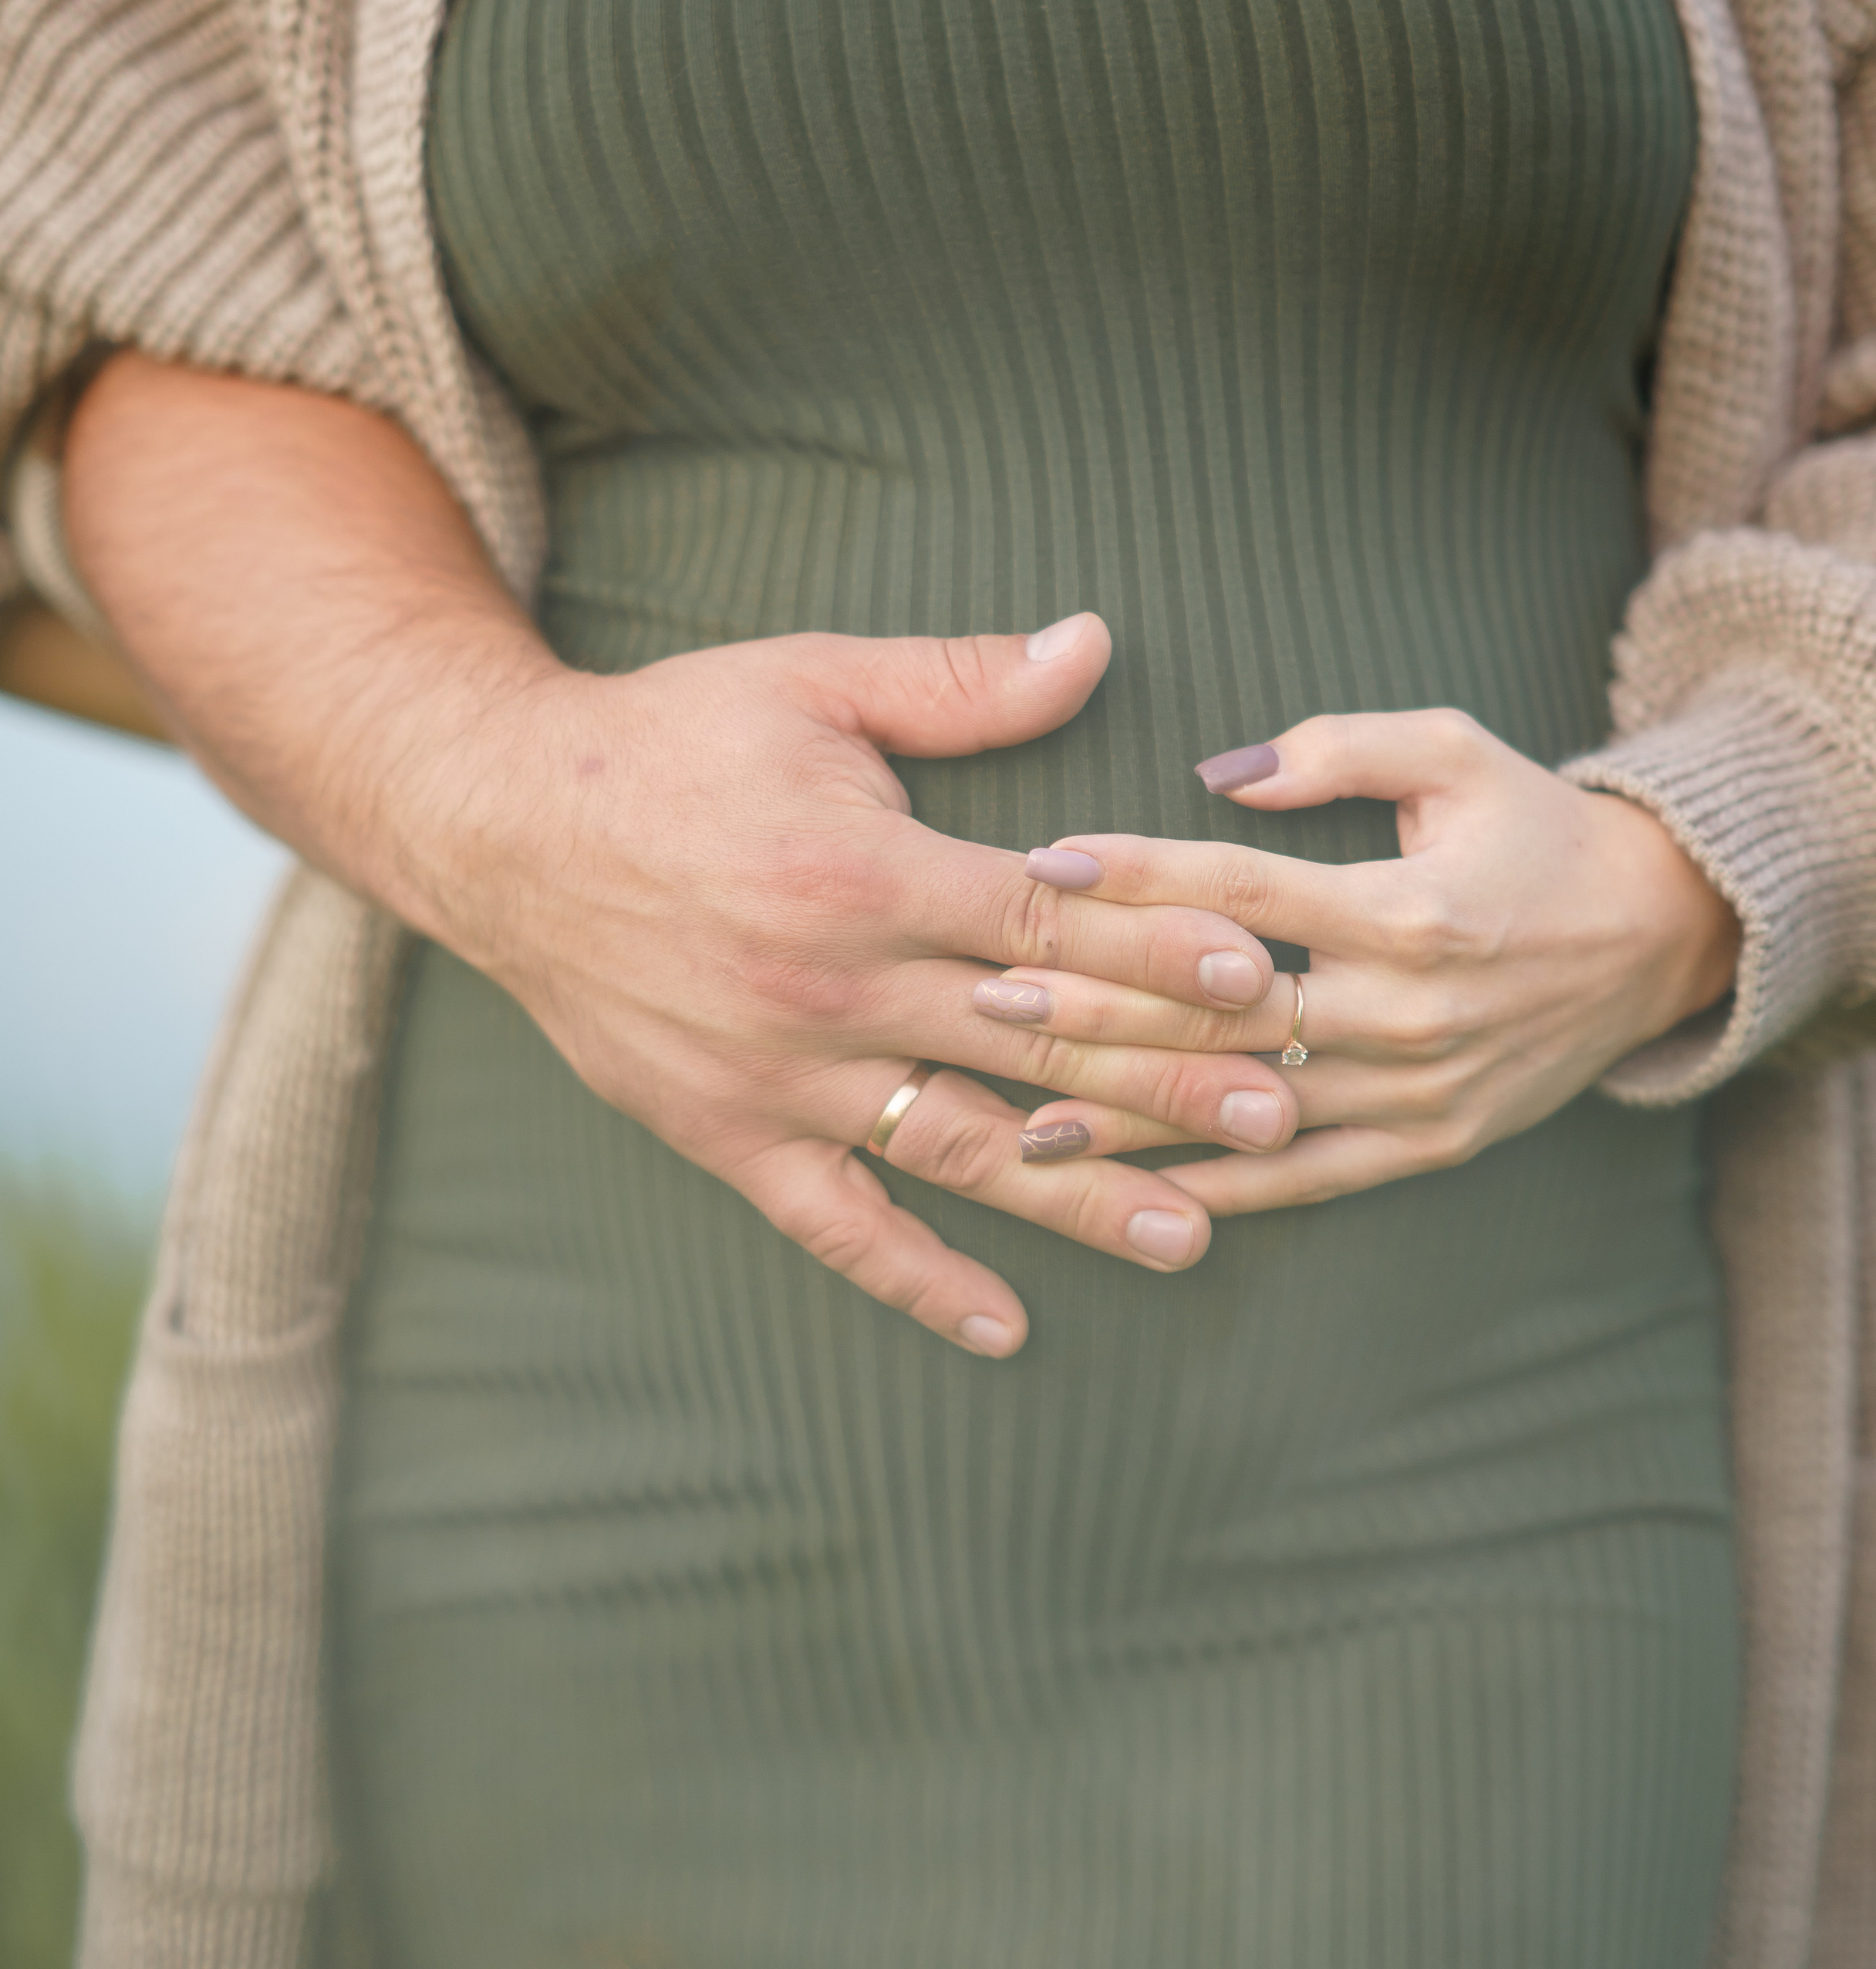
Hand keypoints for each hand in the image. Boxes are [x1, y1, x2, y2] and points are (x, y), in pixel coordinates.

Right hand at [62, 361, 1303, 1359]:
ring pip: (959, 1150)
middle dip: (1167, 1080)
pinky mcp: (726, 1136)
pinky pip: (838, 1225)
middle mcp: (831, 987)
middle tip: (1283, 1112)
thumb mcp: (812, 681)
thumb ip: (959, 682)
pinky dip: (919, 1281)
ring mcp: (779, 1076)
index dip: (1162, 953)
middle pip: (1031, 1046)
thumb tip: (1095, 641)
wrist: (499, 824)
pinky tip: (1007, 1327)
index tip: (1265, 979)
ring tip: (1195, 1238)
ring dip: (1082, 1199)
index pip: (1048, 925)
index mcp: (865, 871)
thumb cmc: (669, 740)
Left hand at [986, 707, 1740, 1211]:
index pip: (1243, 894)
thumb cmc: (1537, 828)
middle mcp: (1411, 1011)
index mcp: (1410, 908)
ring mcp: (1421, 1091)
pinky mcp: (1432, 1144)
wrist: (1662, 938)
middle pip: (1225, 1014)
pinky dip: (1217, 1190)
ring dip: (1132, 1119)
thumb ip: (1338, 747)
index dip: (1136, 875)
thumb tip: (1221, 775)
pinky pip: (1306, 1177)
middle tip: (984, 999)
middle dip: (1097, 1009)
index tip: (1039, 864)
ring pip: (1250, 1109)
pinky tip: (1129, 1197)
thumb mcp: (1457, 752)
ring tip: (1017, 1124)